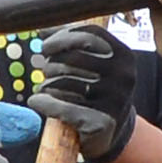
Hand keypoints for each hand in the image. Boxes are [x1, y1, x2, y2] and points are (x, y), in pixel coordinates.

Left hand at [27, 22, 137, 162]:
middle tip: (46, 70)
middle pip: (73, 57)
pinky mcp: (101, 123)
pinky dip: (43, 102)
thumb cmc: (96, 90)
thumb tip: (42, 29)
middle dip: (51, 62)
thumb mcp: (95, 64)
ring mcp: (114, 100)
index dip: (62, 36)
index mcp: (124, 55)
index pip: (90, 34)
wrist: (112, 133)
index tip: (46, 45)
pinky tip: (37, 101)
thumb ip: (74, 43)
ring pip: (64, 82)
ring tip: (46, 89)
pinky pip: (61, 107)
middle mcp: (123, 76)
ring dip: (46, 84)